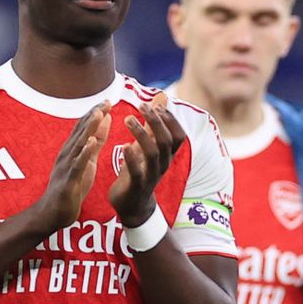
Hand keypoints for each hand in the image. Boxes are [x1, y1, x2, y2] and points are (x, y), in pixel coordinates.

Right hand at [33, 103, 110, 234]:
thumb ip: (96, 141)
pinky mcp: (68, 181)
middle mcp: (67, 155)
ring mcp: (66, 167)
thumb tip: (105, 119)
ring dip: (88, 129)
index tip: (108, 100)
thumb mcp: (87, 161)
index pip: (83, 128)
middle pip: (80, 132)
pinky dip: (84, 153)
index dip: (95, 114)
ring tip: (99, 115)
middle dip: (93, 116)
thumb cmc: (71, 187)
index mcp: (72, 150)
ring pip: (78, 144)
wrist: (53, 214)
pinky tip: (91, 144)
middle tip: (106, 102)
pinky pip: (77, 165)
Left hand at [107, 93, 186, 226]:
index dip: (170, 119)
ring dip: (141, 134)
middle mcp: (163, 164)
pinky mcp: (137, 186)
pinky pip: (138, 172)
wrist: (132, 206)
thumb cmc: (140, 171)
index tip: (155, 105)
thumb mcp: (148, 146)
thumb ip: (154, 124)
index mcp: (167, 155)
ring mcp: (151, 176)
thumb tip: (162, 97)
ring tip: (127, 120)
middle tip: (142, 106)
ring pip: (153, 153)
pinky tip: (124, 146)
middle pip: (166, 140)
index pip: (178, 135)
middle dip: (155, 121)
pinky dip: (132, 158)